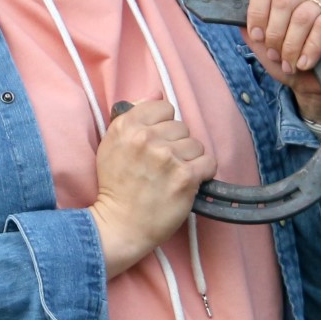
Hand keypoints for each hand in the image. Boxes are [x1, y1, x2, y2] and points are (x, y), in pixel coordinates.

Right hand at [87, 99, 217, 275]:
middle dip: (176, 144)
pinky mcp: (185, 176)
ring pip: (196, 144)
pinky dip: (202, 173)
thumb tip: (157, 94)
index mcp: (127, 126)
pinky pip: (209, 162)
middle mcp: (146, 137)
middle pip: (181, 127)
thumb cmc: (115, 187)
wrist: (120, 225)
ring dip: (189, 160)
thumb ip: (132, 117)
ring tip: (173, 176)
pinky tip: (187, 183)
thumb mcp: (111, 145)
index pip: (164, 108)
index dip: (163, 126)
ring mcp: (167, 156)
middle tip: (162, 166)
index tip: (157, 143)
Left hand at [215, 0, 320, 126]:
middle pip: (282, 0)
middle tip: (276, 55)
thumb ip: (240, 6)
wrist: (315, 86)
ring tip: (292, 63)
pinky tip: (306, 63)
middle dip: (275, 35)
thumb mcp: (258, 37)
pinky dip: (310, 49)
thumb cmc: (287, 60)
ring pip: (302, 15)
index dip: (257, 13)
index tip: (257, 37)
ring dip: (292, 47)